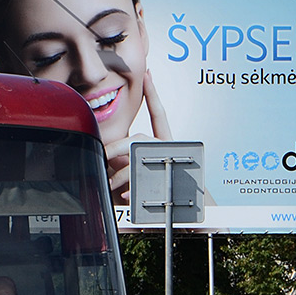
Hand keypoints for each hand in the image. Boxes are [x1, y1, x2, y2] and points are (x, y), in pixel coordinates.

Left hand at [105, 70, 171, 203]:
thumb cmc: (166, 198)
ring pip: (139, 159)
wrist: (192, 219)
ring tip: (112, 186)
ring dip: (121, 173)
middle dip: (116, 146)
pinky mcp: (174, 182)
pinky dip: (132, 189)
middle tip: (103, 156)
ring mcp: (174, 164)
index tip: (148, 75)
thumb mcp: (140, 176)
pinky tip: (126, 196)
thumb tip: (105, 159)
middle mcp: (173, 150)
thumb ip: (126, 165)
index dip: (154, 94)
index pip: (160, 115)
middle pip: (139, 138)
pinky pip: (147, 180)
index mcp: (166, 145)